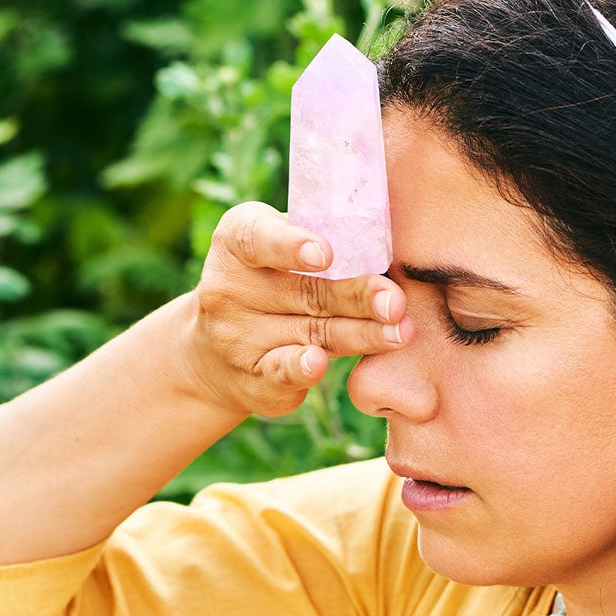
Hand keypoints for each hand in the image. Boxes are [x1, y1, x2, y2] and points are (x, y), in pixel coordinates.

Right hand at [183, 201, 411, 417]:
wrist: (217, 352)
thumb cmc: (270, 281)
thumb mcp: (279, 248)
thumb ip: (320, 238)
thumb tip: (382, 240)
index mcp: (237, 242)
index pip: (258, 238)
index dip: (291, 245)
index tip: (326, 254)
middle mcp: (230, 288)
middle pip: (304, 292)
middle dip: (356, 296)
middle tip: (395, 301)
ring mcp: (237, 336)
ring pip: (310, 332)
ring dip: (359, 334)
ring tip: (398, 333)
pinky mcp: (251, 377)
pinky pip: (280, 372)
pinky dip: (300, 369)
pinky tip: (319, 363)